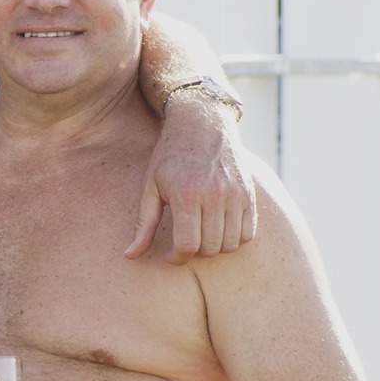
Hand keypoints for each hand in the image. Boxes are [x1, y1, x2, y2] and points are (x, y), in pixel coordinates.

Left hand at [128, 98, 255, 261]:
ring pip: (231, 243)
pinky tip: (218, 229)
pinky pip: (249, 232)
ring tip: (200, 236)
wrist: (202, 123)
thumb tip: (130, 256)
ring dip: (215, 248)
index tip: (170, 255)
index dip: (177, 258)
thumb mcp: (150, 187)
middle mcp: (215, 195)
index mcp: (187, 195)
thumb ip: (143, 224)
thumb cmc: (170, 156)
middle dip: (195, 253)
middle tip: (184, 243)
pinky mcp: (249, 193)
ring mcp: (236, 194)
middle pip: (210, 248)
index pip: (187, 245)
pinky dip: (235, 238)